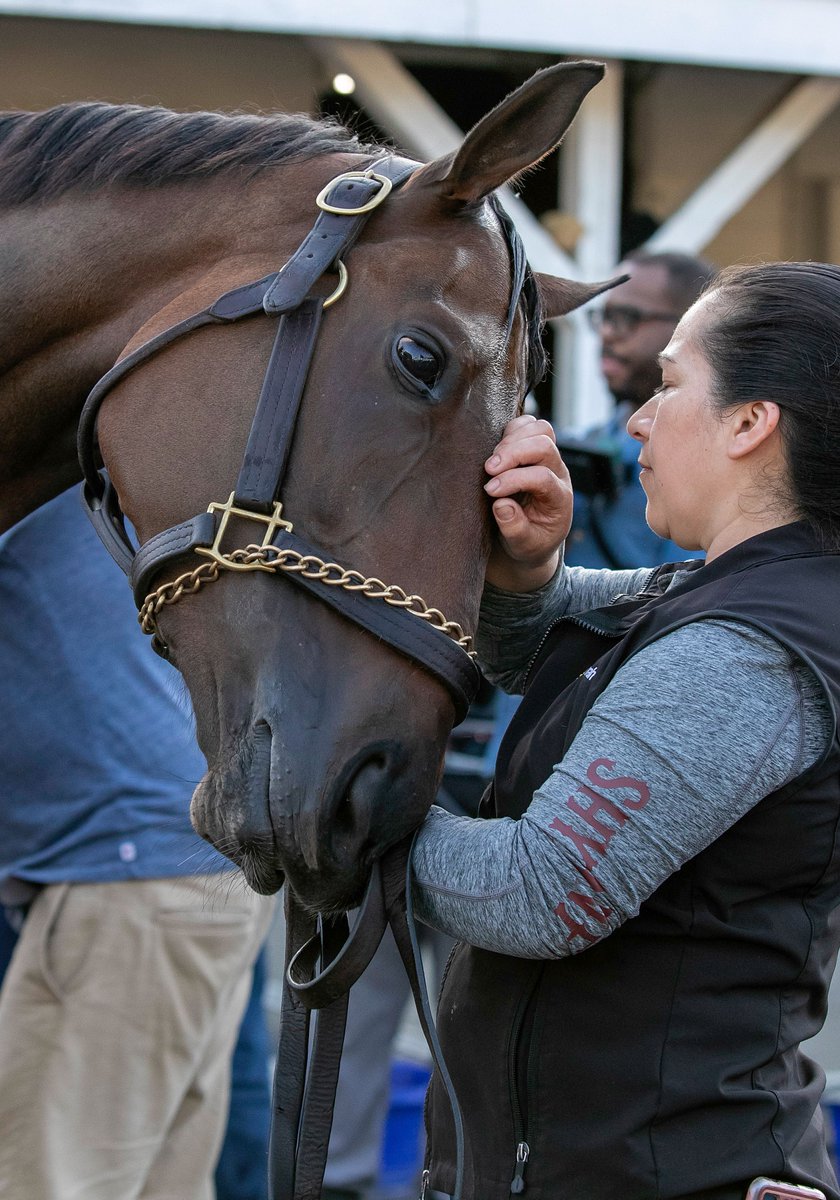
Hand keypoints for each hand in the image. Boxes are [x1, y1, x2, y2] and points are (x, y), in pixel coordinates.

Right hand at [484, 415, 571, 591]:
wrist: (533, 537)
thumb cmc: (529, 542)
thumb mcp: (524, 546)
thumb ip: (515, 529)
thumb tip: (501, 505)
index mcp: (559, 498)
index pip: (542, 478)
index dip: (514, 480)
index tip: (490, 491)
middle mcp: (558, 473)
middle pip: (544, 445)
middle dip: (513, 453)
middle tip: (488, 469)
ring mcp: (548, 458)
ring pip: (540, 428)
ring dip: (512, 438)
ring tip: (492, 460)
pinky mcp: (534, 449)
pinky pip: (529, 425)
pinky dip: (511, 430)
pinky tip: (496, 449)